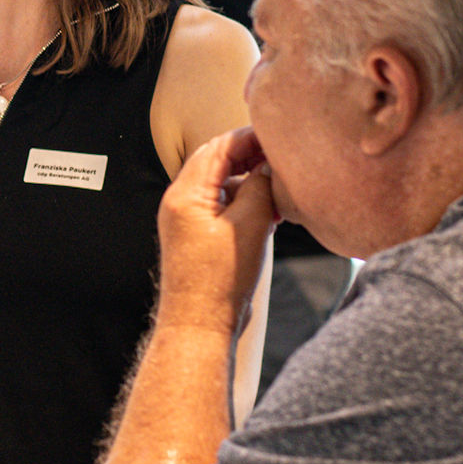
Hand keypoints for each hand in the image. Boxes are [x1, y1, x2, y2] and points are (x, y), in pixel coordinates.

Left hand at [156, 127, 278, 331]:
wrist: (199, 327)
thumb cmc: (219, 282)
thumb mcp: (251, 226)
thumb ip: (260, 188)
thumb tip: (269, 167)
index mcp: (186, 193)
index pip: (219, 147)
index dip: (250, 138)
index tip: (278, 136)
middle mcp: (180, 201)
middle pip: (217, 161)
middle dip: (250, 155)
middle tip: (282, 157)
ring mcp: (186, 219)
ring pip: (221, 183)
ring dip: (250, 180)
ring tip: (279, 187)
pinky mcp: (196, 236)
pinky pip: (221, 205)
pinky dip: (244, 201)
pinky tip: (270, 211)